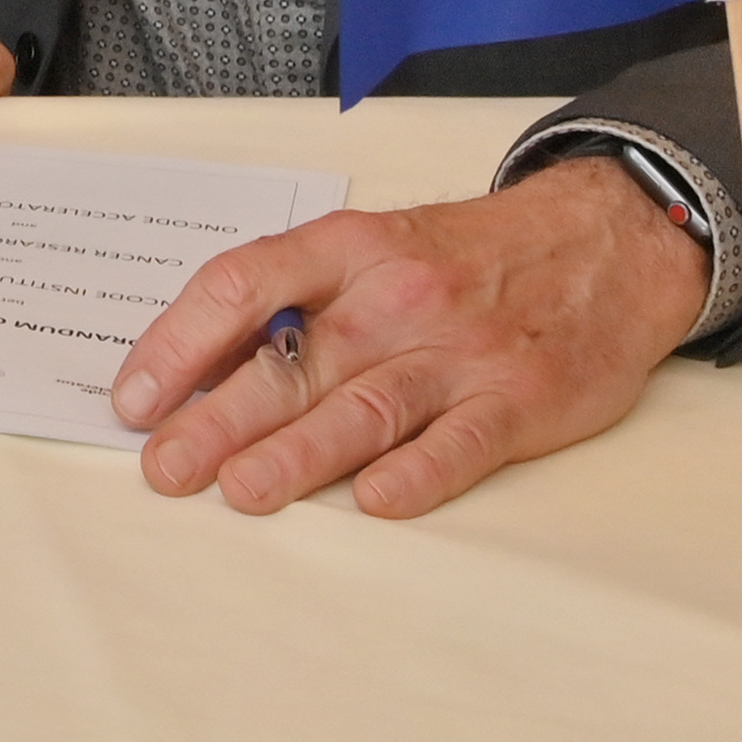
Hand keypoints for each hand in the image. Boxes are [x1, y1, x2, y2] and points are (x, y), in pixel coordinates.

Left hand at [107, 154, 712, 517]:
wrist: (607, 240)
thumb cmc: (471, 255)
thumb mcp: (380, 246)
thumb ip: (303, 298)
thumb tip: (202, 370)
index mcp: (351, 248)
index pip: (245, 283)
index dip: (180, 341)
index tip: (134, 397)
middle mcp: (398, 295)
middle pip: (294, 359)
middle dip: (218, 417)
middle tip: (163, 468)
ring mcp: (460, 350)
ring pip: (365, 405)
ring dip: (297, 453)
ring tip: (238, 490)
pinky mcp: (520, 399)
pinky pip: (461, 442)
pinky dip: (418, 473)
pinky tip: (374, 501)